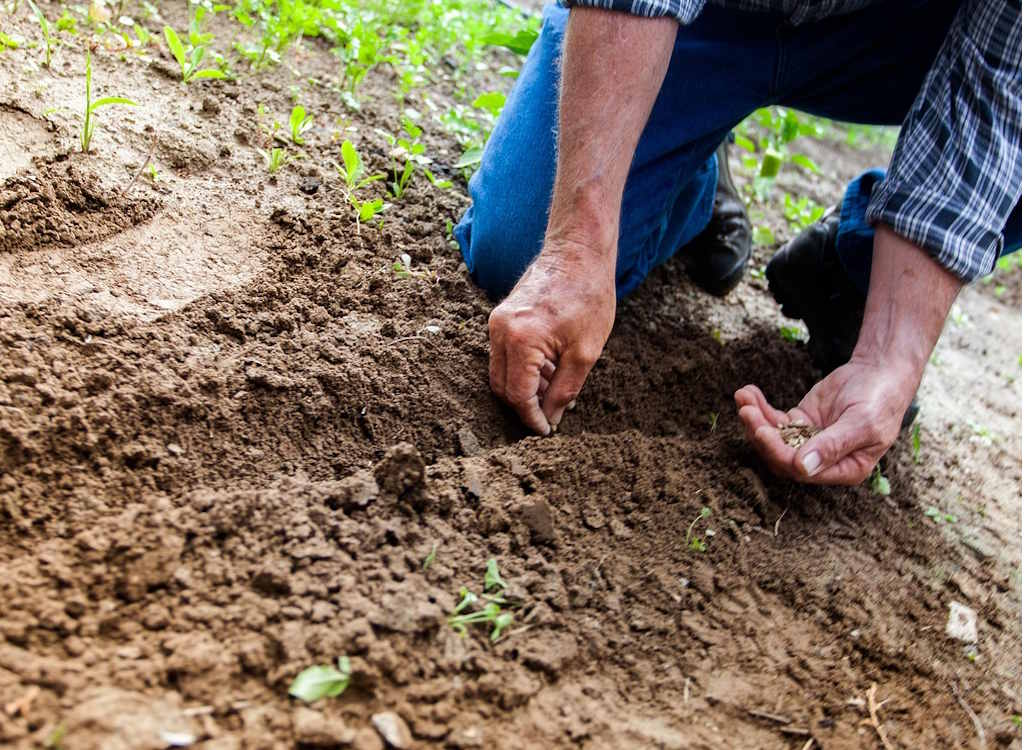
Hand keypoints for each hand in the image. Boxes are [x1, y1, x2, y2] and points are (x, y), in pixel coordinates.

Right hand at [488, 240, 615, 434]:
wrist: (578, 252)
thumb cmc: (588, 296)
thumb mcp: (585, 352)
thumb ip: (564, 390)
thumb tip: (551, 418)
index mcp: (520, 340)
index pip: (518, 395)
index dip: (532, 418)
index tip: (547, 431)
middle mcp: (500, 330)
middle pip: (502, 387)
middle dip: (525, 406)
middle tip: (552, 415)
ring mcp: (497, 322)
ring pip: (501, 372)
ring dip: (525, 387)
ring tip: (557, 389)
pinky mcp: (501, 316)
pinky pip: (504, 354)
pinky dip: (523, 369)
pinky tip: (550, 369)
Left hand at [735, 355, 919, 484]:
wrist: (880, 372)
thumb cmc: (879, 400)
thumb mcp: (862, 423)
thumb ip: (833, 445)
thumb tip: (803, 468)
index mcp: (843, 470)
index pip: (802, 471)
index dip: (779, 453)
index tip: (762, 431)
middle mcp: (823, 461)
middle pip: (781, 456)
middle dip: (761, 434)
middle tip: (746, 411)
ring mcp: (809, 441)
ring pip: (774, 438)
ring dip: (755, 419)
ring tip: (743, 397)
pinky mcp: (800, 422)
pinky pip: (775, 420)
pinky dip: (760, 407)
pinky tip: (748, 392)